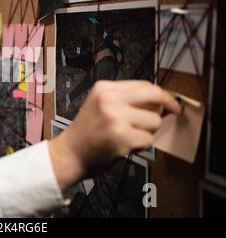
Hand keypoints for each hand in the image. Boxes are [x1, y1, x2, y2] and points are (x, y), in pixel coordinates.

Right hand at [48, 80, 180, 192]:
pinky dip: (141, 146)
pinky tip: (126, 146)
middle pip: (154, 96)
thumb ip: (124, 99)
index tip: (169, 103)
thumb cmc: (87, 133)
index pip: (143, 84)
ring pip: (154, 121)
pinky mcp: (121, 137)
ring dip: (148, 131)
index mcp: (104, 88)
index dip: (160, 95)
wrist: (69, 154)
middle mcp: (109, 99)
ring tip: (130, 135)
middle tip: (169, 114)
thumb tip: (160, 102)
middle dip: (166, 106)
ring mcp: (115, 118)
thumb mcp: (100, 105)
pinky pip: (148, 139)